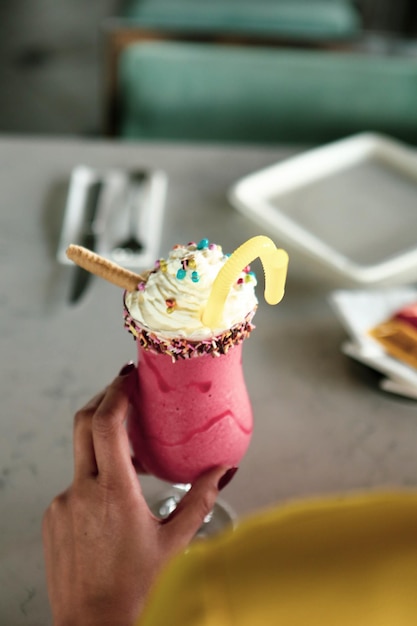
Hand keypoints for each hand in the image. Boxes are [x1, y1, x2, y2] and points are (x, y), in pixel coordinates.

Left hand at [42, 364, 233, 625]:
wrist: (92, 624)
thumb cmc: (134, 588)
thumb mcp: (174, 541)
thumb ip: (199, 500)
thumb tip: (222, 471)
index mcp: (114, 492)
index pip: (108, 424)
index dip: (117, 392)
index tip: (129, 376)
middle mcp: (82, 491)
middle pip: (84, 423)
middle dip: (105, 398)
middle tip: (125, 389)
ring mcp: (63, 503)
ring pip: (80, 453)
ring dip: (102, 441)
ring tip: (128, 449)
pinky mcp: (53, 515)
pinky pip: (74, 480)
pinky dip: (92, 473)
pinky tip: (111, 493)